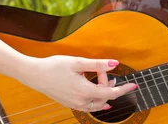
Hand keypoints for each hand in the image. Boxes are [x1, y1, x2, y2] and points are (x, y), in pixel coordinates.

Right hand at [17, 55, 137, 111]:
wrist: (34, 74)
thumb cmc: (54, 66)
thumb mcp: (79, 62)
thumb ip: (98, 64)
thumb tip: (115, 63)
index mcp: (84, 91)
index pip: (111, 93)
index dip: (124, 89)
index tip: (134, 85)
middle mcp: (80, 101)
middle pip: (104, 98)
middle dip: (109, 85)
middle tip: (102, 70)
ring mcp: (73, 104)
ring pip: (96, 104)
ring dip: (103, 94)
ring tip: (103, 80)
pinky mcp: (69, 103)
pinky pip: (88, 106)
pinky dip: (96, 100)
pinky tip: (98, 97)